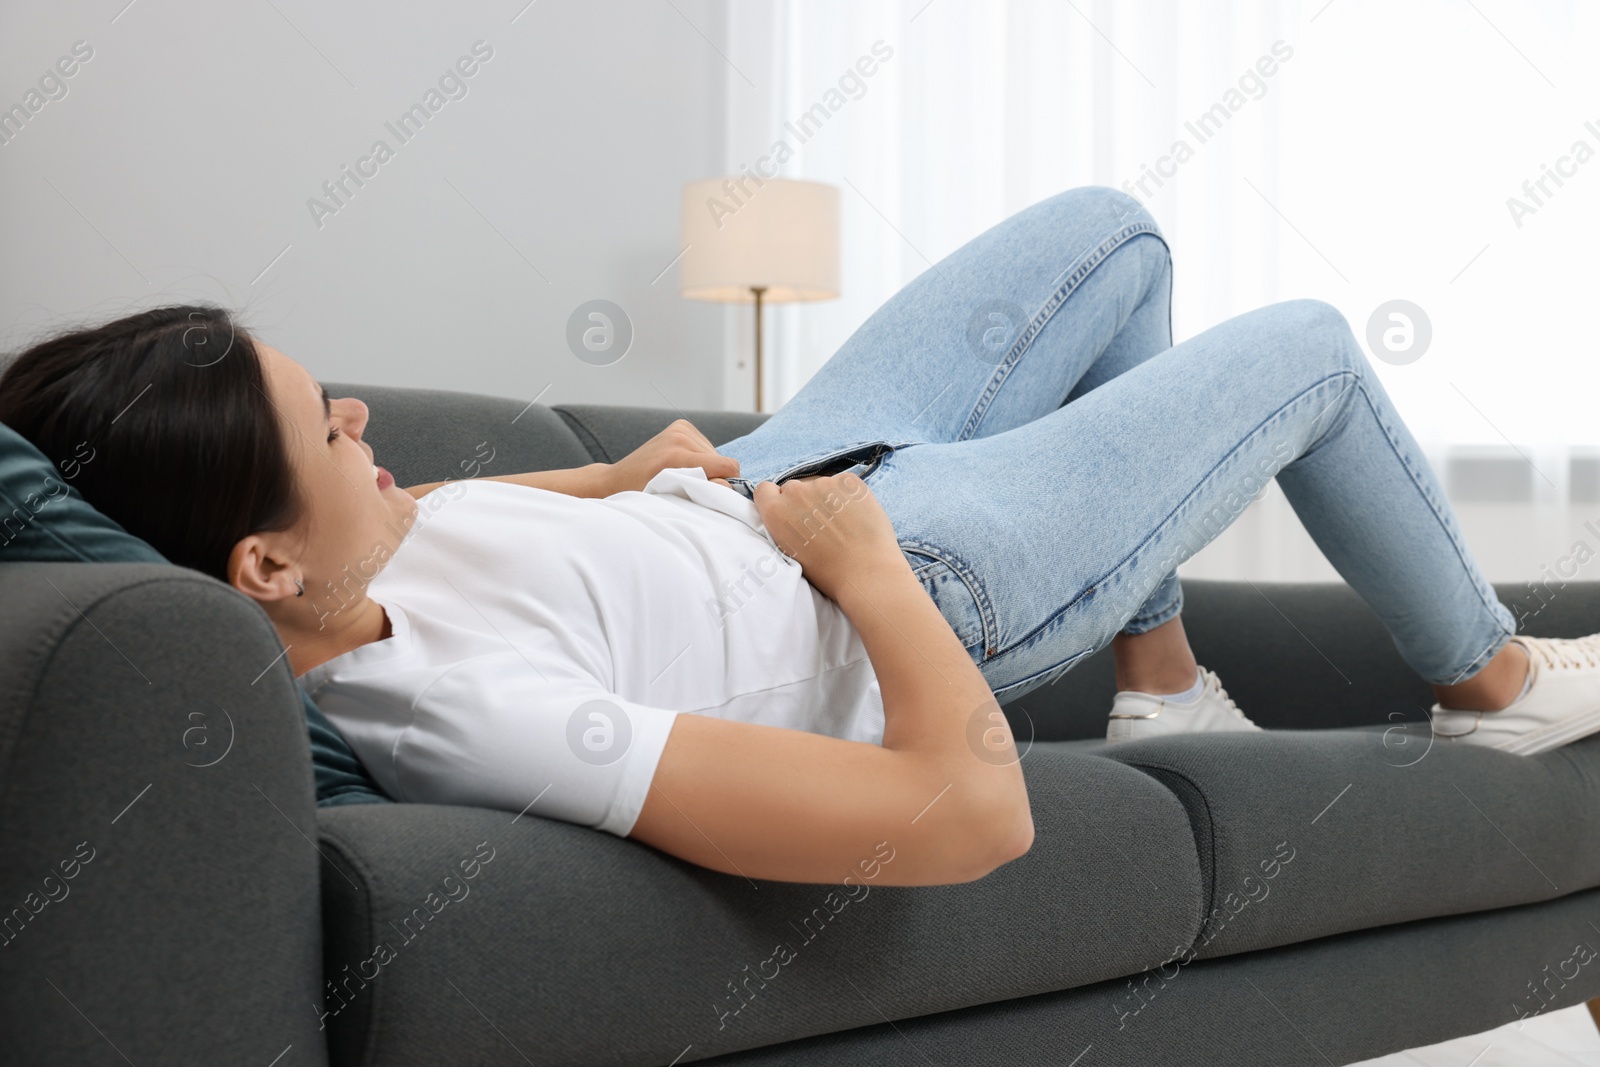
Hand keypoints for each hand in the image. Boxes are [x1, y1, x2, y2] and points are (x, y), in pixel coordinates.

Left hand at [605, 419, 740, 493]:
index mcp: (676, 455)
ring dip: (706, 467)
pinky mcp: (681, 425)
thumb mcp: (671, 500)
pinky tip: (682, 465)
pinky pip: (706, 445)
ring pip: (715, 453)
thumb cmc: (642, 496)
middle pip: (722, 460)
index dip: (726, 483)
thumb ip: (701, 493)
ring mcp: (680, 428)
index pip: (727, 465)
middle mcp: (679, 436)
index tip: (710, 495)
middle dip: (714, 476)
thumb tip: (728, 485)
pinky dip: (700, 458)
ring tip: (683, 477)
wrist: (618, 480)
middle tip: (691, 487)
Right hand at [751, 473, 907, 603]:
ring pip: (820, 485)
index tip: (788, 512)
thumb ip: (782, 527)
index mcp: (776, 512)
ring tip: (841, 524)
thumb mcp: (790, 553)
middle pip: (794, 488)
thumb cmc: (828, 572)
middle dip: (802, 502)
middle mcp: (796, 492)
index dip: (776, 500)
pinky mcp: (848, 481)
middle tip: (818, 524)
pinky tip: (855, 516)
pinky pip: (842, 484)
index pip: (765, 490)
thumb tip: (787, 515)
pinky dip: (847, 495)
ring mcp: (823, 483)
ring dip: (826, 498)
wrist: (866, 572)